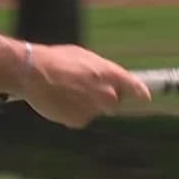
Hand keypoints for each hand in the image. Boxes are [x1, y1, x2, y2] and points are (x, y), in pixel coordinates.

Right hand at [20, 44, 152, 128]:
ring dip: (86, 105)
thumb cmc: (56, 60)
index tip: (145, 97)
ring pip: (95, 111)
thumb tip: (108, 78)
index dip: (140, 92)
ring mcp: (94, 109)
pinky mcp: (79, 121)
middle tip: (87, 89)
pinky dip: (72, 113)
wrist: (34, 73)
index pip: (135, 87)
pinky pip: (80, 118)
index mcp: (109, 73)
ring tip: (66, 92)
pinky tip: (60, 101)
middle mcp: (106, 93)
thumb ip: (101, 70)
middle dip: (105, 98)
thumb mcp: (84, 57)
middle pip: (115, 103)